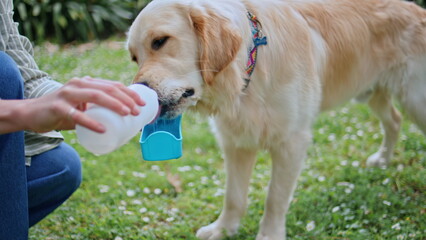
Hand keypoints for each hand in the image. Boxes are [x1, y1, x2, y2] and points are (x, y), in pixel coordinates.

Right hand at [22, 77, 144, 132]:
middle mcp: (78, 84)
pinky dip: (91, 123)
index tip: (142, 104)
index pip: (113, 85)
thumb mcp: (81, 106)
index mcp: (86, 83)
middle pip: (108, 89)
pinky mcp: (58, 107)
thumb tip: (122, 120)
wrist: (31, 114)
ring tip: (127, 114)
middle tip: (137, 111)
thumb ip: (97, 108)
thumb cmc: (62, 112)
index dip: (130, 93)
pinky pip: (77, 116)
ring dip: (114, 105)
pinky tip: (103, 129)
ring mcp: (67, 94)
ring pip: (96, 97)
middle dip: (126, 99)